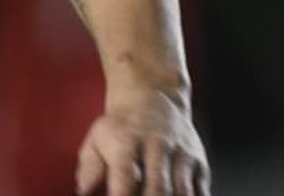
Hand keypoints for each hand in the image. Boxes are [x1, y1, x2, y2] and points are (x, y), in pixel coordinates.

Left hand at [74, 89, 209, 195]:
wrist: (153, 97)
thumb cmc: (121, 126)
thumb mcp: (97, 138)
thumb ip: (89, 167)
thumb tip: (83, 192)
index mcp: (126, 141)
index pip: (125, 176)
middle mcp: (157, 146)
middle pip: (157, 188)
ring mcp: (181, 154)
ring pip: (182, 192)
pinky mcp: (198, 162)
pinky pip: (200, 190)